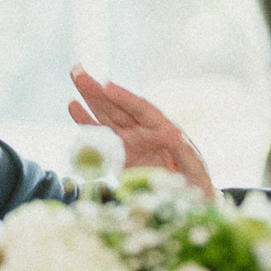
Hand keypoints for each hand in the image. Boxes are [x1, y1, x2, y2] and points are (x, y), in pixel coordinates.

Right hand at [67, 65, 215, 198]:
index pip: (141, 109)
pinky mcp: (120, 154)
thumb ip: (184, 151)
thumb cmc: (196, 185)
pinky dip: (87, 121)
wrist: (188, 201)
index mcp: (164, 130)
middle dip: (98, 89)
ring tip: (75, 75)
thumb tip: (173, 132)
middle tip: (78, 70)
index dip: (124, 97)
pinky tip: (73, 105)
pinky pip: (100, 135)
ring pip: (107, 114)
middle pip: (119, 105)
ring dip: (90, 96)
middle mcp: (145, 130)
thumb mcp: (195, 168)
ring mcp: (131, 140)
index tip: (106, 86)